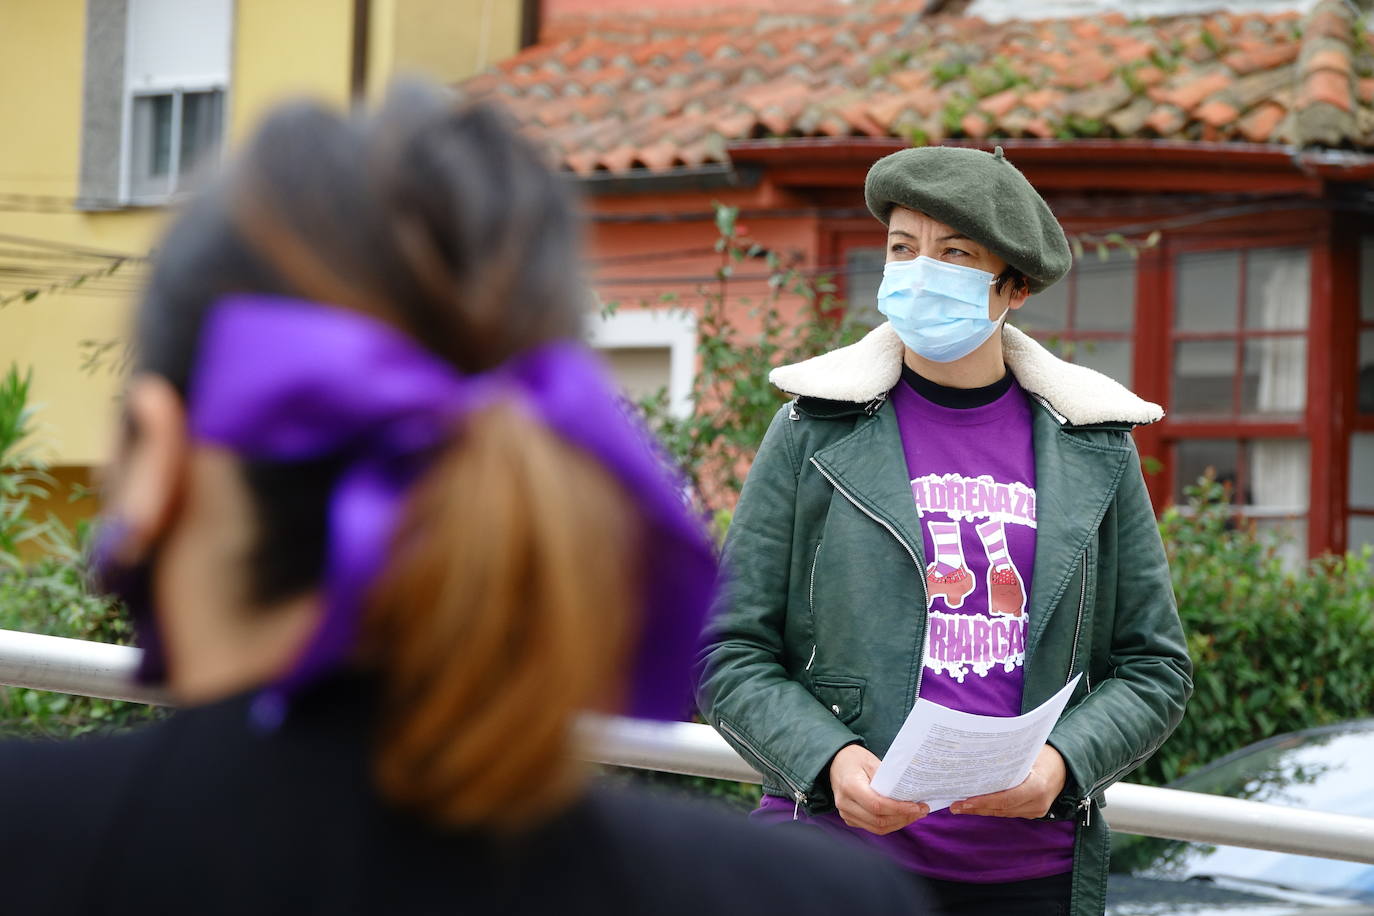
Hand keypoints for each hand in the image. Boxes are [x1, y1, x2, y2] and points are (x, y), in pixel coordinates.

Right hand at [828, 744, 929, 834]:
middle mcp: (845, 803)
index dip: (899, 809)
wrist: (835, 762)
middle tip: (921, 810)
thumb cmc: (854, 759)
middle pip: (878, 820)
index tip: (917, 806)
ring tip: (915, 814)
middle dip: (903, 817)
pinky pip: (872, 827)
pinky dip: (890, 824)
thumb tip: (908, 794)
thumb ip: (887, 779)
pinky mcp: (850, 818)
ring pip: (877, 828)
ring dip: (899, 823)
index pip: (877, 805)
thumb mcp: (871, 761)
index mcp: (849, 787)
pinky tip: (901, 816)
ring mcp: (846, 813)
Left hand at [949, 744, 1066, 818]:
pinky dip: (992, 808)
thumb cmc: (1043, 755)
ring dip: (981, 810)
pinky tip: (976, 805)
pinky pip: (1008, 812)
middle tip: (954, 805)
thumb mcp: (1027, 753)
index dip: (984, 802)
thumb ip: (1007, 760)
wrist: (1064, 767)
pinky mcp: (1033, 813)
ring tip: (960, 806)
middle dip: (977, 808)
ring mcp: (1036, 811)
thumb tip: (976, 759)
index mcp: (1038, 787)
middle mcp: (1038, 803)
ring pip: (1003, 813)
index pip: (1006, 799)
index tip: (964, 802)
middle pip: (1001, 809)